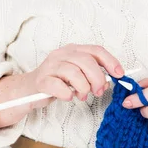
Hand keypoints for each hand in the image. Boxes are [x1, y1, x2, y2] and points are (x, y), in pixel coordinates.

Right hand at [0, 44, 123, 130]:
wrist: (28, 90)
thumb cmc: (57, 83)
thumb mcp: (77, 76)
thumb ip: (92, 75)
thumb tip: (108, 81)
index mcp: (72, 50)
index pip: (96, 50)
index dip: (110, 61)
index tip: (119, 74)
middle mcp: (61, 54)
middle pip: (86, 61)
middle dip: (97, 78)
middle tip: (98, 91)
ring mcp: (49, 66)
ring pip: (73, 72)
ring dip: (83, 88)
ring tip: (82, 96)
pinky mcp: (41, 81)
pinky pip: (58, 86)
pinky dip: (67, 94)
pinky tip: (68, 97)